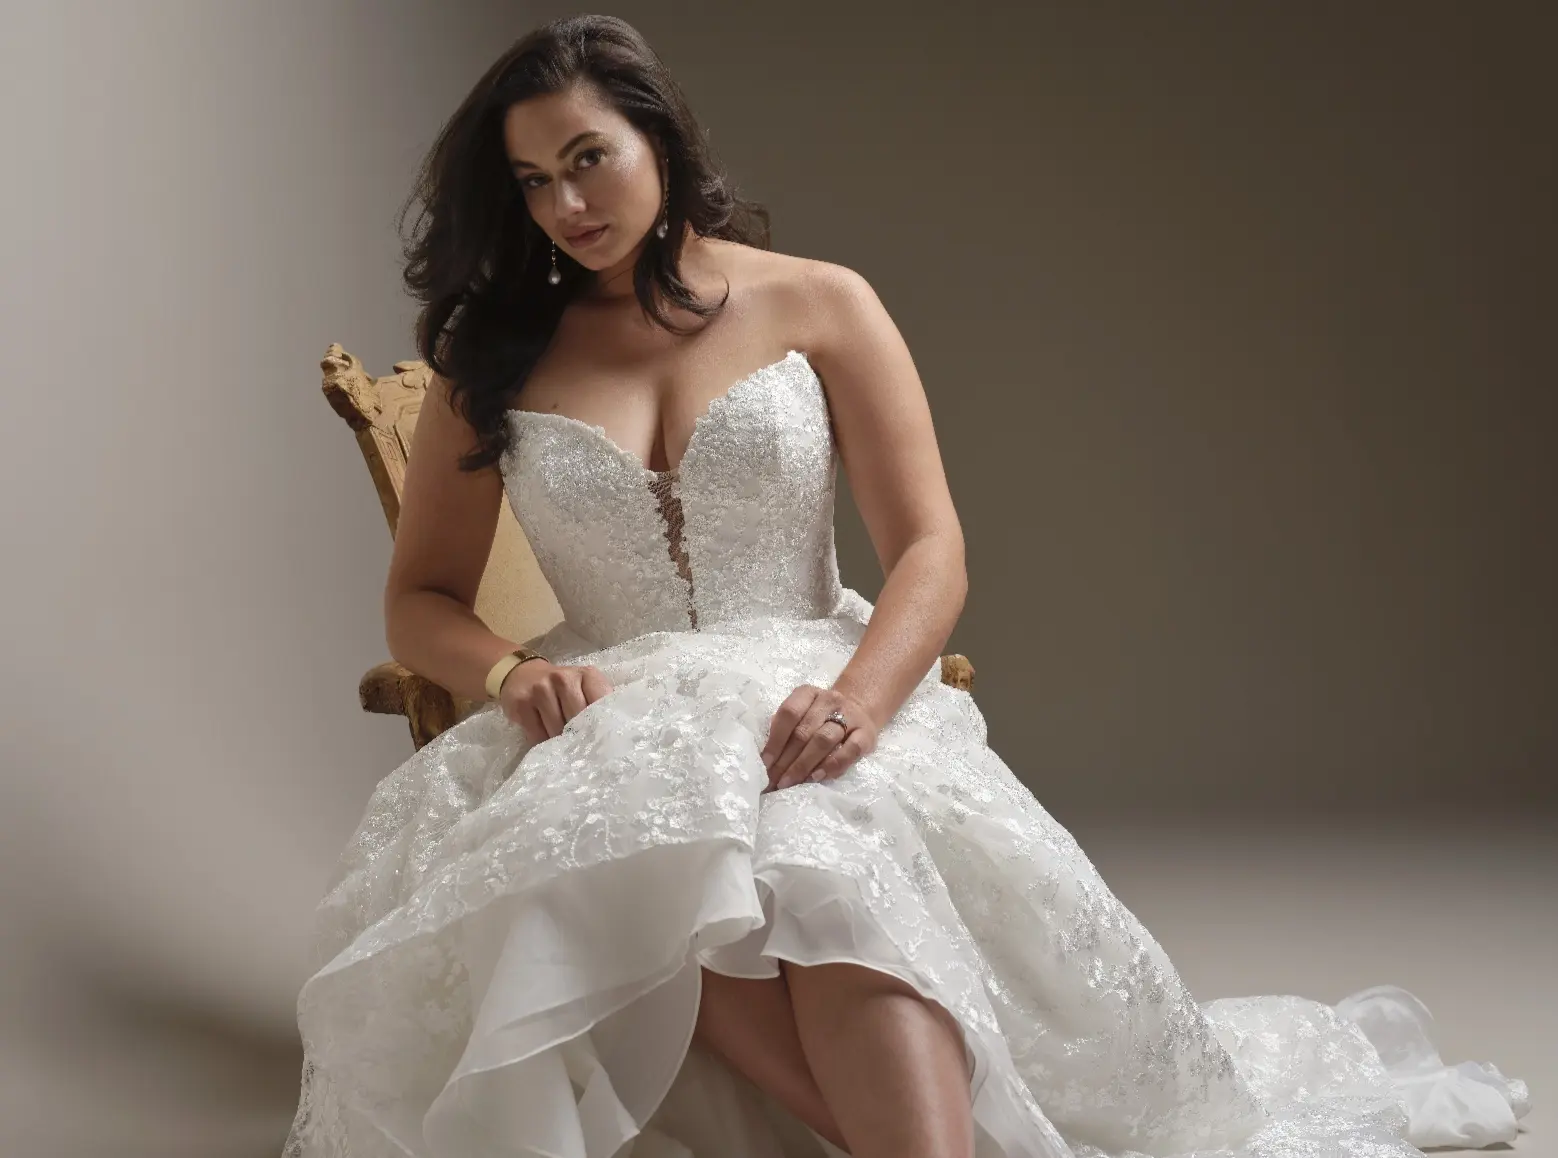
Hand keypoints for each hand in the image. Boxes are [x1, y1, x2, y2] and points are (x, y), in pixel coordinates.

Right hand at [499, 660, 613, 744]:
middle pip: (579, 720)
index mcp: (587, 675)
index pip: (602, 704)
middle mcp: (564, 678)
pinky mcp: (522, 703)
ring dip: (560, 742)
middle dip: (580, 736)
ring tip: (563, 745)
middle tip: (581, 748)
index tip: (602, 741)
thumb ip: (598, 705)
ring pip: (557, 729)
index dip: (602, 726)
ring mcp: (541, 689)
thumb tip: (609, 736)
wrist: (523, 674)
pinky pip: (537, 734)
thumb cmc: (562, 689)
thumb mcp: (584, 689)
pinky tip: (545, 740)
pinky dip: (542, 742)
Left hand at [761, 684, 877, 792]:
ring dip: (803, 764)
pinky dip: (832, 765)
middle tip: (774, 780)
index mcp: (808, 693)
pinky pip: (849, 751)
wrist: (858, 710)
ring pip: (824, 740)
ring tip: (790, 782)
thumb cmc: (819, 719)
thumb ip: (784, 729)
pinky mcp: (866, 734)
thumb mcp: (802, 714)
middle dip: (786, 760)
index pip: (789, 714)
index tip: (764, 763)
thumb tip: (765, 760)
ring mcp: (850, 716)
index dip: (775, 740)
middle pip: (804, 731)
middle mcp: (829, 700)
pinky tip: (816, 777)